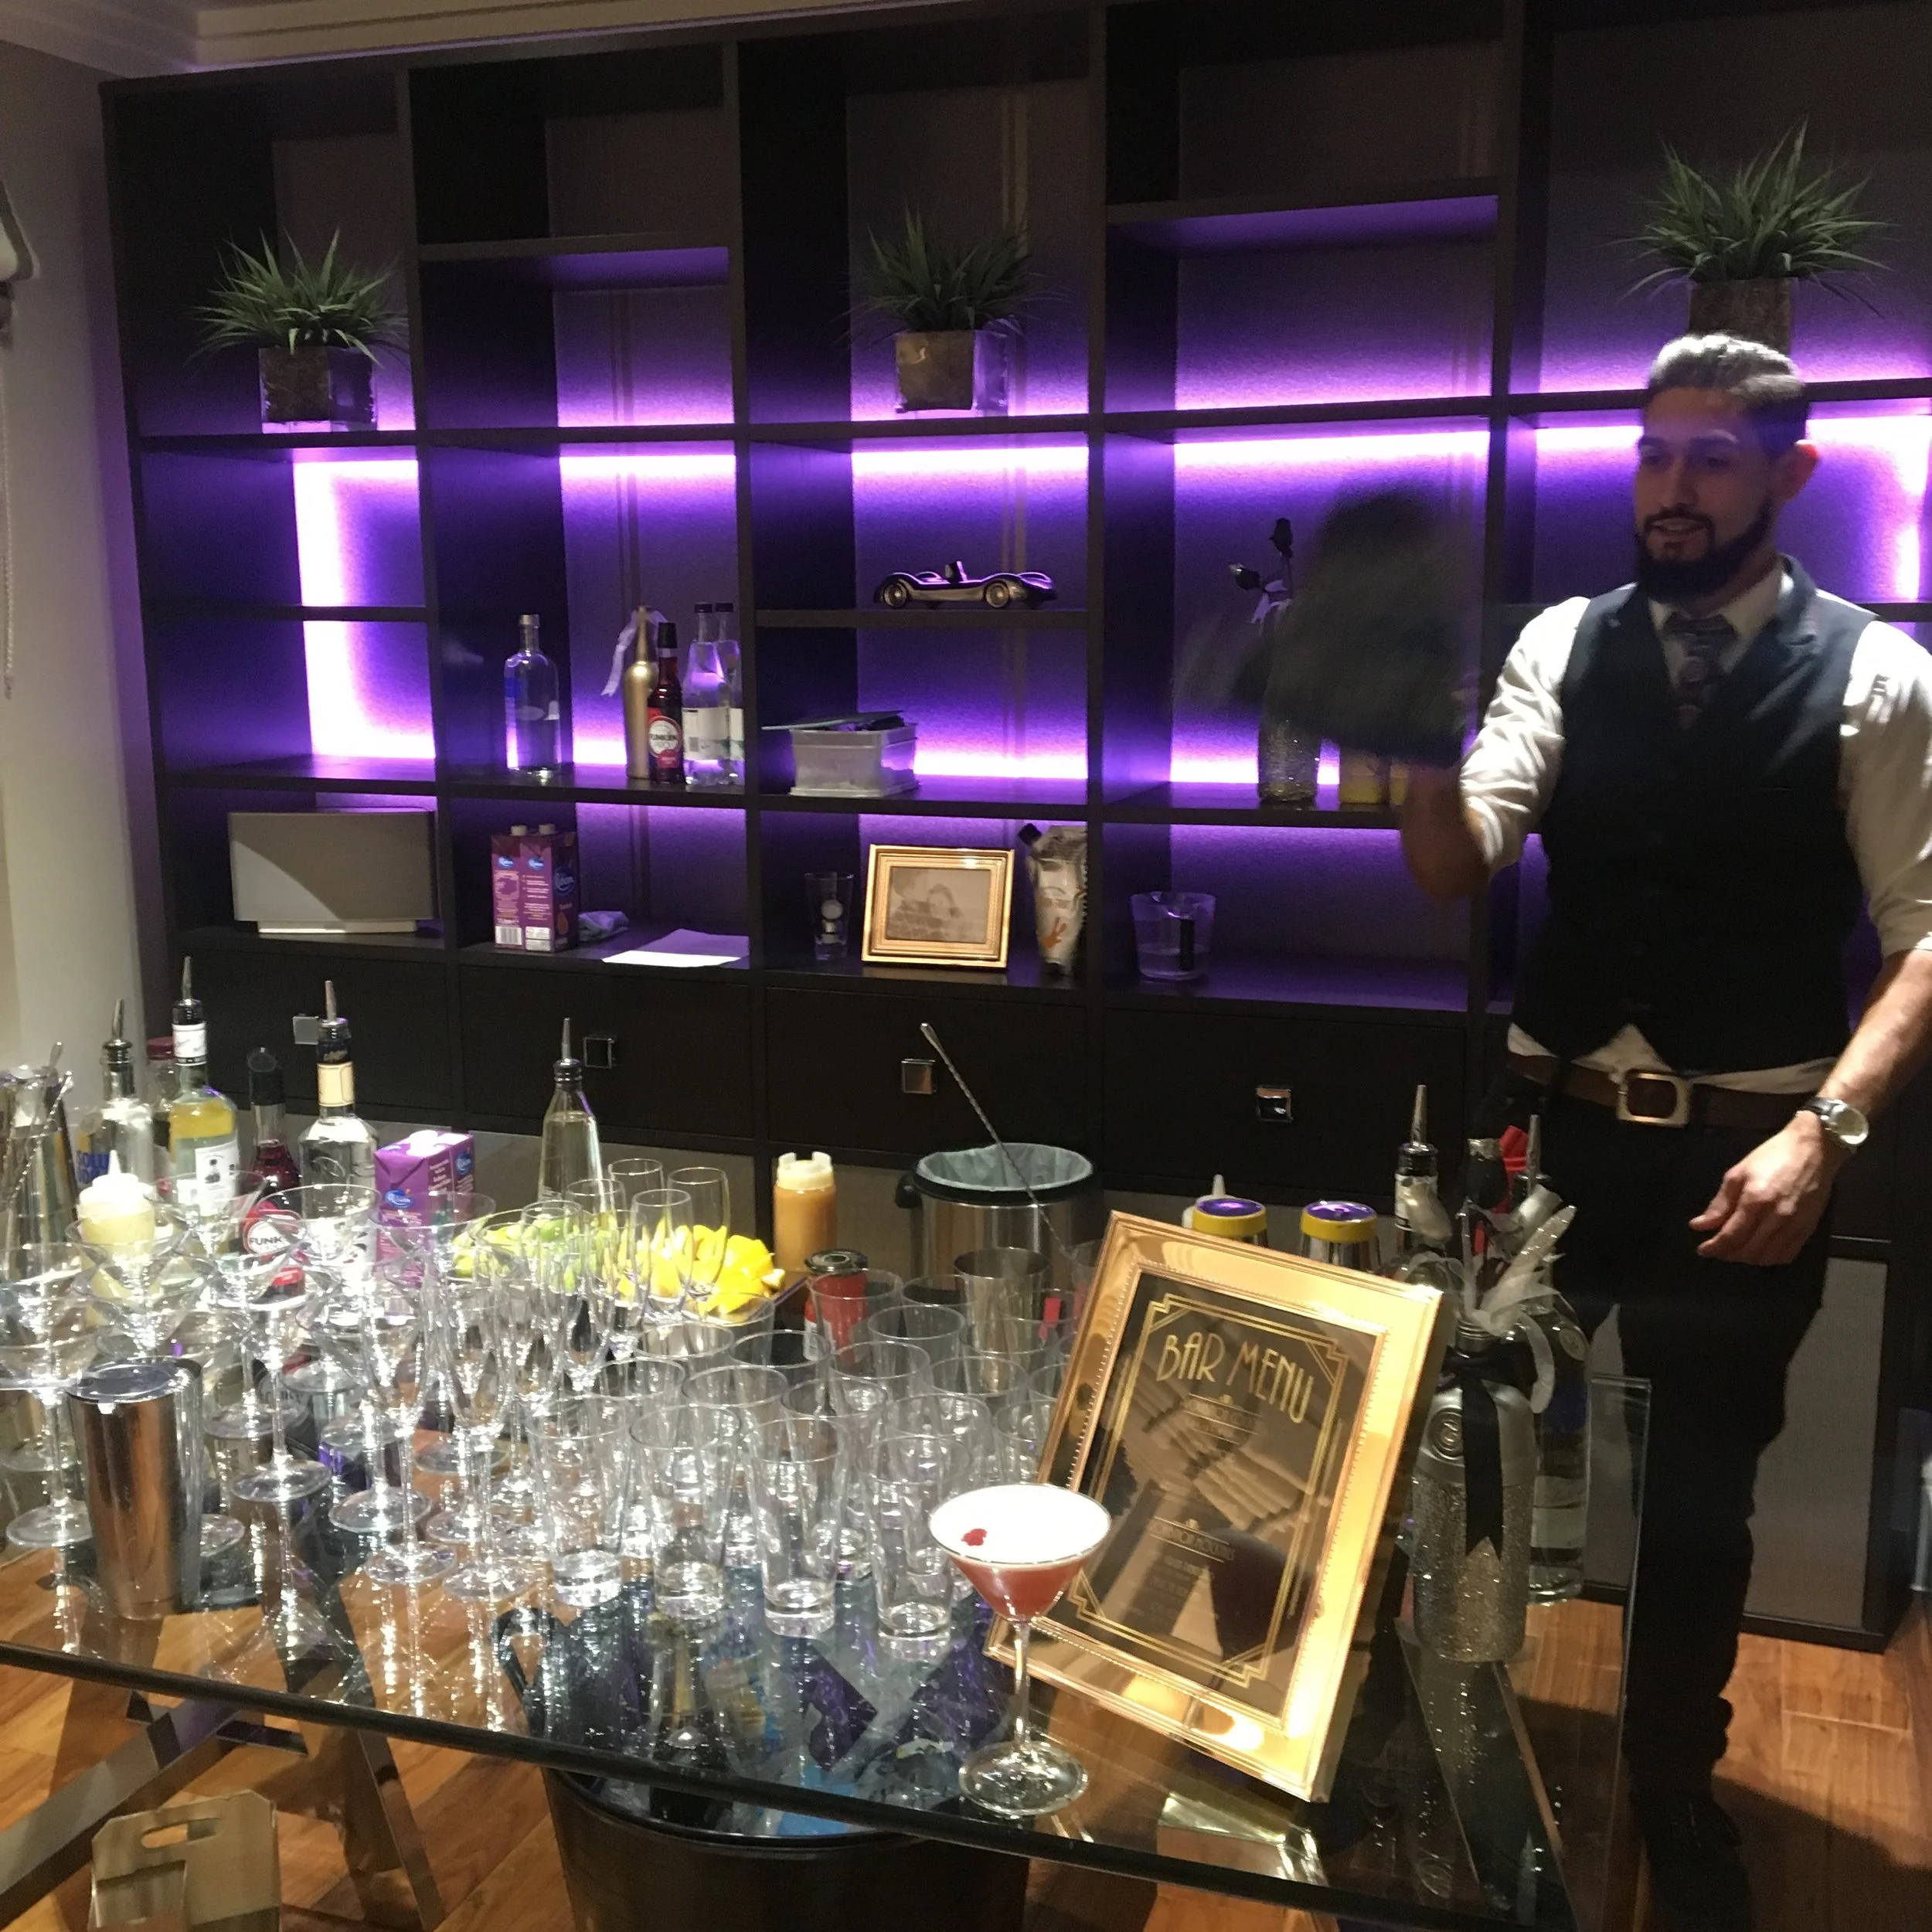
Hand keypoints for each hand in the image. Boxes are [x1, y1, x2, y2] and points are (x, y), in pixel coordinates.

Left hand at [1690, 1114, 1840, 1264]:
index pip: (1731, 1236)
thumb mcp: (1738, 1173)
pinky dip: (1770, 1258)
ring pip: (1767, 1257)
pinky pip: (1787, 1254)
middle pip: (1748, 1251)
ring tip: (1735, 1250)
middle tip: (1717, 1249)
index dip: (1714, 1248)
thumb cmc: (1772, 1156)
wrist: (1814, 1150)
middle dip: (1728, 1254)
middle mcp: (1776, 1218)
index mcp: (1755, 1201)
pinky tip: (1759, 1250)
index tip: (1702, 1250)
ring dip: (1747, 1258)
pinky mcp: (1808, 1228)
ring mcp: (1795, 1225)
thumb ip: (1719, 1203)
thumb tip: (1699, 1225)